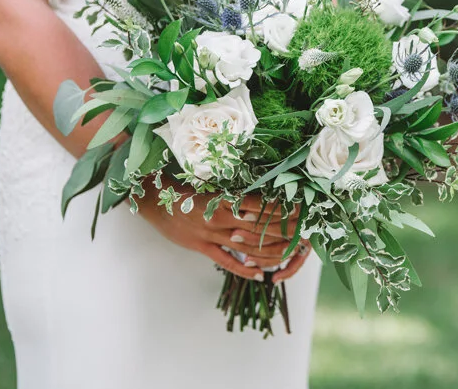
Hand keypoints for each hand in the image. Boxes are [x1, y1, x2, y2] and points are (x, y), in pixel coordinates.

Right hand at [136, 177, 310, 282]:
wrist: (151, 198)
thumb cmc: (183, 184)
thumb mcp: (209, 180)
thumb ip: (232, 188)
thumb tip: (260, 188)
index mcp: (222, 197)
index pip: (260, 204)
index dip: (282, 208)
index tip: (302, 207)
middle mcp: (219, 217)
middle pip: (259, 227)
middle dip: (285, 229)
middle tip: (306, 230)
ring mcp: (210, 235)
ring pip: (247, 247)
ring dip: (271, 251)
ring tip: (292, 254)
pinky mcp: (202, 248)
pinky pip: (227, 262)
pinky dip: (245, 270)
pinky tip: (260, 275)